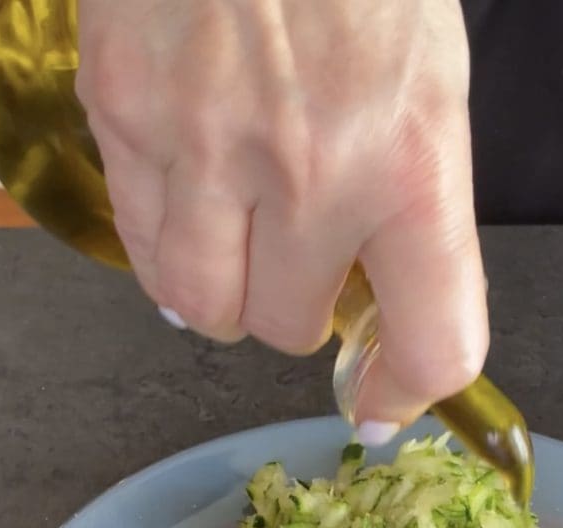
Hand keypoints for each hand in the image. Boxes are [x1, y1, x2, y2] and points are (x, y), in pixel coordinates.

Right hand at [75, 0, 488, 436]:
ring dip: (228, 294)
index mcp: (414, 163)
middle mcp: (313, 173)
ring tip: (244, 233)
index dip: (411, 390)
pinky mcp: (127, 120)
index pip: (435, 338)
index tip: (385, 400)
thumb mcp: (431, 93)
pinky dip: (171, 250)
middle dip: (300, 309)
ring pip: (206, 312)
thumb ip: (416, 217)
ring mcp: (209, 150)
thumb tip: (383, 317)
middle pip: (290, 331)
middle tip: (306, 255)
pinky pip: (144, 252)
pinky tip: (194, 198)